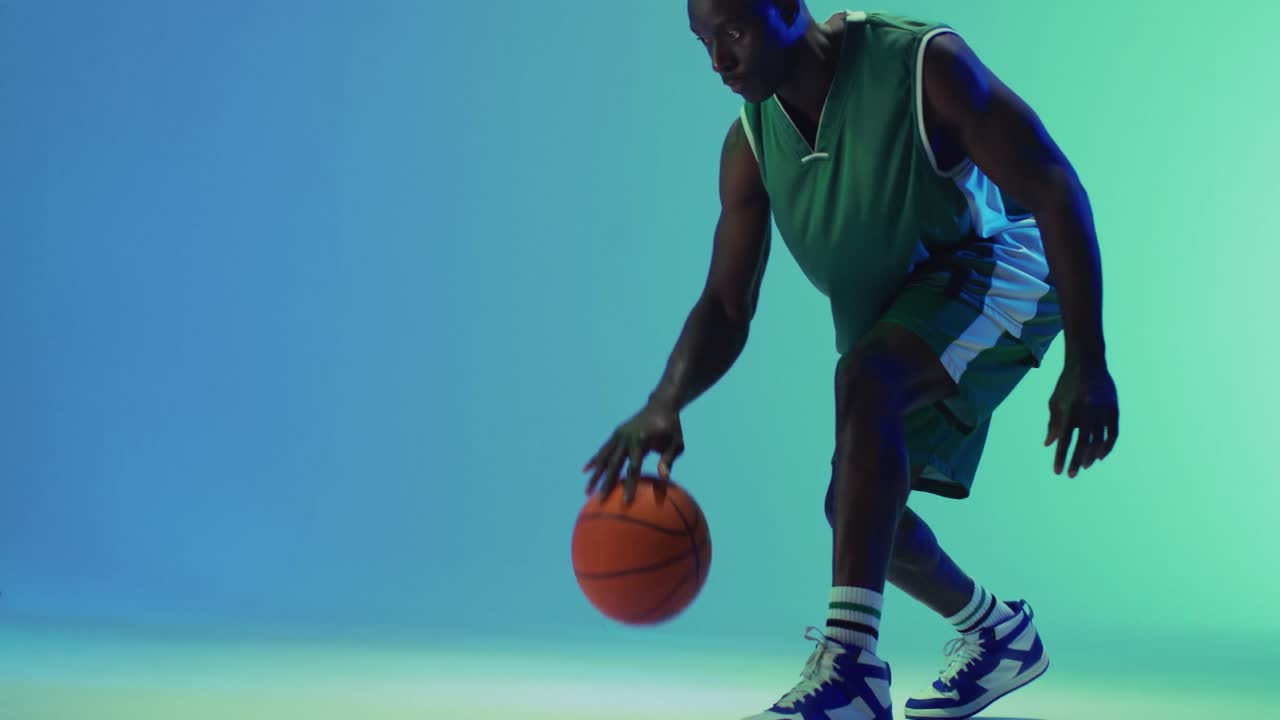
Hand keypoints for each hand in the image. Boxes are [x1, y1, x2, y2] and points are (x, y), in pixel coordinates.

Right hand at [583, 401, 684, 503]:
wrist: (660, 405)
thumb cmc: (672, 427)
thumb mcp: (676, 442)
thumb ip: (669, 459)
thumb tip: (664, 477)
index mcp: (642, 440)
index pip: (634, 467)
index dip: (630, 485)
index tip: (626, 501)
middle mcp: (627, 437)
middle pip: (614, 464)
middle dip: (606, 483)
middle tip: (600, 501)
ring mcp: (619, 435)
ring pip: (604, 458)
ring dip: (595, 475)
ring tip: (587, 491)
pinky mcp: (616, 433)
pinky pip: (603, 449)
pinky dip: (594, 460)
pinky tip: (584, 470)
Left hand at [1045, 356, 1118, 476]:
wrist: (1088, 362)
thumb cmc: (1067, 383)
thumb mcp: (1055, 401)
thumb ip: (1053, 423)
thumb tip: (1049, 445)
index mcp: (1070, 408)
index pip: (1065, 438)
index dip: (1061, 457)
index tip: (1058, 471)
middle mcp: (1088, 409)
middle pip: (1083, 442)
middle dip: (1076, 461)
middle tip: (1071, 475)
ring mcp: (1103, 408)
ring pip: (1099, 440)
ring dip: (1091, 456)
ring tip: (1083, 466)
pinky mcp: (1114, 408)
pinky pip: (1113, 433)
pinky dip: (1107, 447)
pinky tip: (1099, 456)